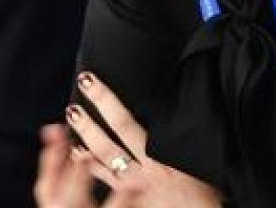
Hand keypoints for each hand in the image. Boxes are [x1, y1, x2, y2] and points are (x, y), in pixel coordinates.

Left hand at [35, 72, 221, 207]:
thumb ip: (170, 140)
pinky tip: (82, 158)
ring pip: (104, 164)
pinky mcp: (132, 204)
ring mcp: (135, 190)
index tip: (90, 80)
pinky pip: (108, 183)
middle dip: (88, 122)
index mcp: (159, 156)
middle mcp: (143, 172)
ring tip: (71, 127)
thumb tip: (159, 113)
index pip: (125, 122)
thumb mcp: (190, 157)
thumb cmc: (204, 193)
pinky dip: (94, 169)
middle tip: (72, 105)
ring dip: (85, 145)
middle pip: (108, 143)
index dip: (105, 100)